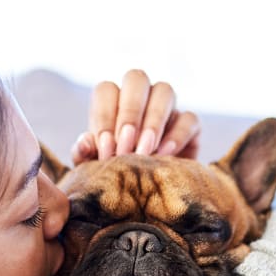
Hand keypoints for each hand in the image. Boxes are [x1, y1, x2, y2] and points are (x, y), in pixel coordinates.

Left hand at [71, 69, 200, 163]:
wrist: (146, 197)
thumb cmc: (115, 176)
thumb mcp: (94, 169)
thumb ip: (84, 155)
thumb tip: (85, 142)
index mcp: (112, 102)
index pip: (106, 91)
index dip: (105, 118)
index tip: (105, 150)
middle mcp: (141, 98)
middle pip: (136, 79)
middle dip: (130, 112)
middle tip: (125, 146)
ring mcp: (168, 108)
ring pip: (165, 91)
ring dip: (153, 121)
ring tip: (144, 152)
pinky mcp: (190, 126)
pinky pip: (189, 118)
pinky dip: (177, 135)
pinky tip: (164, 155)